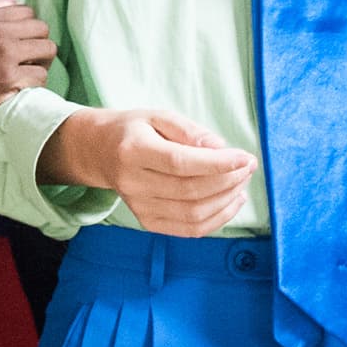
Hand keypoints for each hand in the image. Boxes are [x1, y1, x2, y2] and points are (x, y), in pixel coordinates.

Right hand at [0, 1, 53, 133]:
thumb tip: (9, 1)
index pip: (27, 13)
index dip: (26, 29)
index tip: (19, 44)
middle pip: (42, 29)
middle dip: (38, 44)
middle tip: (27, 60)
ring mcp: (5, 56)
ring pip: (48, 51)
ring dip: (41, 63)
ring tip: (28, 73)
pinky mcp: (8, 80)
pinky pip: (40, 76)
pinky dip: (34, 83)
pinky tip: (20, 88)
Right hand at [51, 108, 254, 234]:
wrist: (99, 153)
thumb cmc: (132, 131)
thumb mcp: (157, 116)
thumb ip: (189, 130)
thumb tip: (220, 149)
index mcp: (132, 151)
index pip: (180, 163)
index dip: (217, 164)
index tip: (245, 158)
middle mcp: (132, 183)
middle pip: (190, 191)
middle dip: (228, 180)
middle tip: (247, 166)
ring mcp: (138, 207)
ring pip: (193, 214)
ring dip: (226, 200)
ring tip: (240, 182)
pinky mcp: (147, 222)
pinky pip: (189, 230)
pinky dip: (217, 219)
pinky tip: (230, 201)